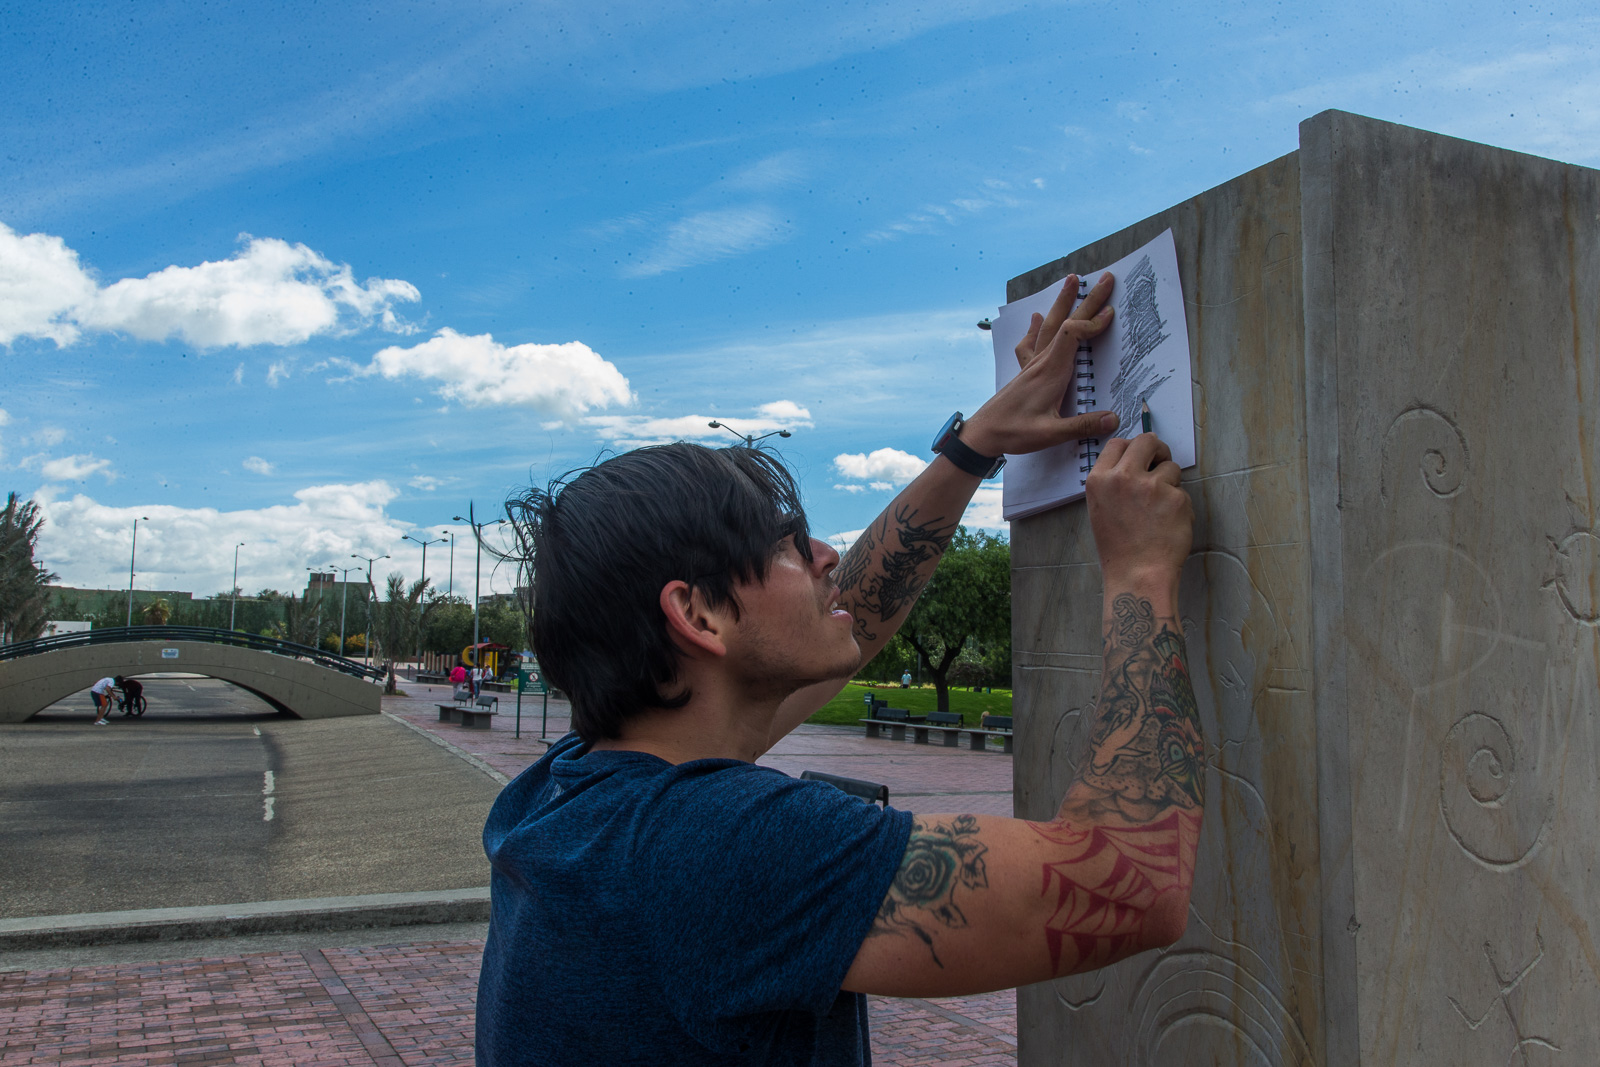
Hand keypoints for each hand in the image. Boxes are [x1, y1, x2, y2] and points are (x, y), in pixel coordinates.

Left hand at [961, 272, 1118, 457]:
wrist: (981, 435)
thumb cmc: (1013, 433)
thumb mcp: (1050, 434)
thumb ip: (1081, 426)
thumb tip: (1113, 419)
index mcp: (1051, 372)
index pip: (1073, 335)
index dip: (1093, 322)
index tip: (1111, 313)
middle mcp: (1041, 363)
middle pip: (1065, 323)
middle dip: (1086, 300)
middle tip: (1104, 279)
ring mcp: (1032, 366)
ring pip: (1050, 327)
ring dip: (1062, 304)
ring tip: (1070, 281)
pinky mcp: (1025, 373)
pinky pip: (1031, 343)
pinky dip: (1037, 328)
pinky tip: (1036, 319)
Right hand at [1085, 433, 1192, 593]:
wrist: (1137, 575)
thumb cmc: (1119, 548)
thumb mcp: (1101, 509)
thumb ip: (1114, 482)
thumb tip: (1136, 463)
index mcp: (1099, 480)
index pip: (1118, 444)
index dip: (1133, 448)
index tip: (1141, 456)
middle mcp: (1123, 478)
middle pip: (1147, 441)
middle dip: (1157, 450)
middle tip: (1160, 463)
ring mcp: (1151, 486)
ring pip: (1170, 467)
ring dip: (1170, 482)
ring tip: (1161, 509)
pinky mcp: (1176, 497)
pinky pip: (1182, 491)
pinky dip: (1180, 506)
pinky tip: (1169, 524)